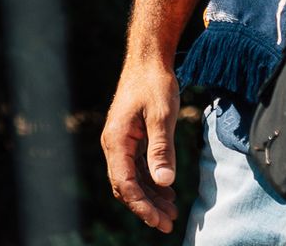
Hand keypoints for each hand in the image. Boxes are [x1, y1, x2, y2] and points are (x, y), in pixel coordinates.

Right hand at [100, 54, 180, 231]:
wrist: (148, 60)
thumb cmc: (154, 84)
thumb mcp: (162, 116)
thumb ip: (161, 149)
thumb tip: (163, 182)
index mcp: (116, 139)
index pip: (124, 182)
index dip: (141, 205)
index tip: (159, 221)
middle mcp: (114, 143)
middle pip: (125, 185)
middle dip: (145, 207)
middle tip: (168, 224)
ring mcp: (121, 141)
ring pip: (131, 178)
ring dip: (149, 197)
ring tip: (171, 212)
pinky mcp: (130, 138)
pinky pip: (136, 167)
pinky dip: (150, 182)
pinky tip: (167, 190)